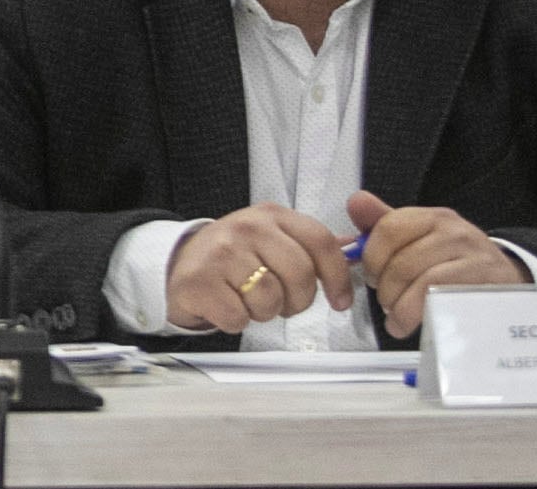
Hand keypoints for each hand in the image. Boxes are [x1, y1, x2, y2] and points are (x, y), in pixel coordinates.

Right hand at [165, 205, 356, 334]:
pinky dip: (237, 321)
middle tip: (282, 302)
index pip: (320, 241)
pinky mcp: (200, 281)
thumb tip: (356, 248)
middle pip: (300, 275)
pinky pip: (239, 317)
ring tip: (249, 300)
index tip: (340, 300)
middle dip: (298, 301)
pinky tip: (228, 305)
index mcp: (272, 216)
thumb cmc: (235, 255)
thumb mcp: (273, 238)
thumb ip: (312, 245)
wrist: (180, 263)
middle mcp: (247, 227)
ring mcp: (221, 252)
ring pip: (270, 300)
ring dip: (264, 312)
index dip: (338, 276)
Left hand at [345, 191, 524, 338]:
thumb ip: (385, 223)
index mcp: (432, 217)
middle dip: (385, 288)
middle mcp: (453, 232)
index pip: (388, 229)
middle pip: (401, 261)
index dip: (371, 258)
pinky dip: (416, 316)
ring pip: (421, 282)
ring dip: (399, 306)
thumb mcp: (422, 236)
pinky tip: (408, 323)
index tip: (371, 276)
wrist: (508, 279)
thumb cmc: (457, 260)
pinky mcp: (483, 285)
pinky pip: (441, 299)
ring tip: (396, 316)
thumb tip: (356, 202)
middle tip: (385, 301)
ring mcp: (471, 258)